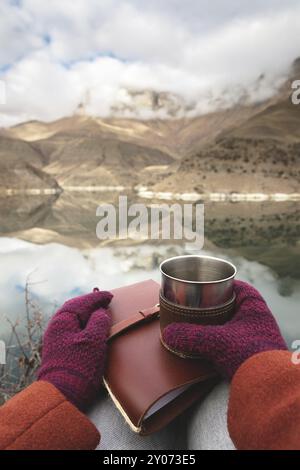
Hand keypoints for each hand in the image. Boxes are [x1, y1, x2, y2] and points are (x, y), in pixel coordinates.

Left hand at [37, 289, 112, 409]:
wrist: (63, 393)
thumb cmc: (80, 365)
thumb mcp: (94, 340)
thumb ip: (99, 321)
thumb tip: (100, 312)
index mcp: (62, 320)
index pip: (81, 302)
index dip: (96, 298)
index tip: (109, 295)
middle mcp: (56, 327)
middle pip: (74, 309)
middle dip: (90, 304)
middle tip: (104, 300)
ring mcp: (56, 339)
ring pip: (73, 320)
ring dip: (87, 315)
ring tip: (100, 313)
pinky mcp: (60, 350)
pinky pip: (73, 330)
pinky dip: (83, 325)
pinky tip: (91, 329)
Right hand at [162, 280, 286, 379]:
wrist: (269, 388)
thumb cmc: (249, 356)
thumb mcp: (216, 341)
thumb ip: (191, 335)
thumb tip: (169, 333)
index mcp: (254, 306)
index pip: (238, 287)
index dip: (222, 285)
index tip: (206, 286)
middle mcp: (259, 319)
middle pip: (234, 305)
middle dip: (216, 306)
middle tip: (199, 305)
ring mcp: (256, 337)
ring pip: (233, 324)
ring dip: (217, 325)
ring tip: (199, 325)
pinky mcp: (252, 353)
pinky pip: (234, 341)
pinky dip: (221, 341)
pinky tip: (209, 346)